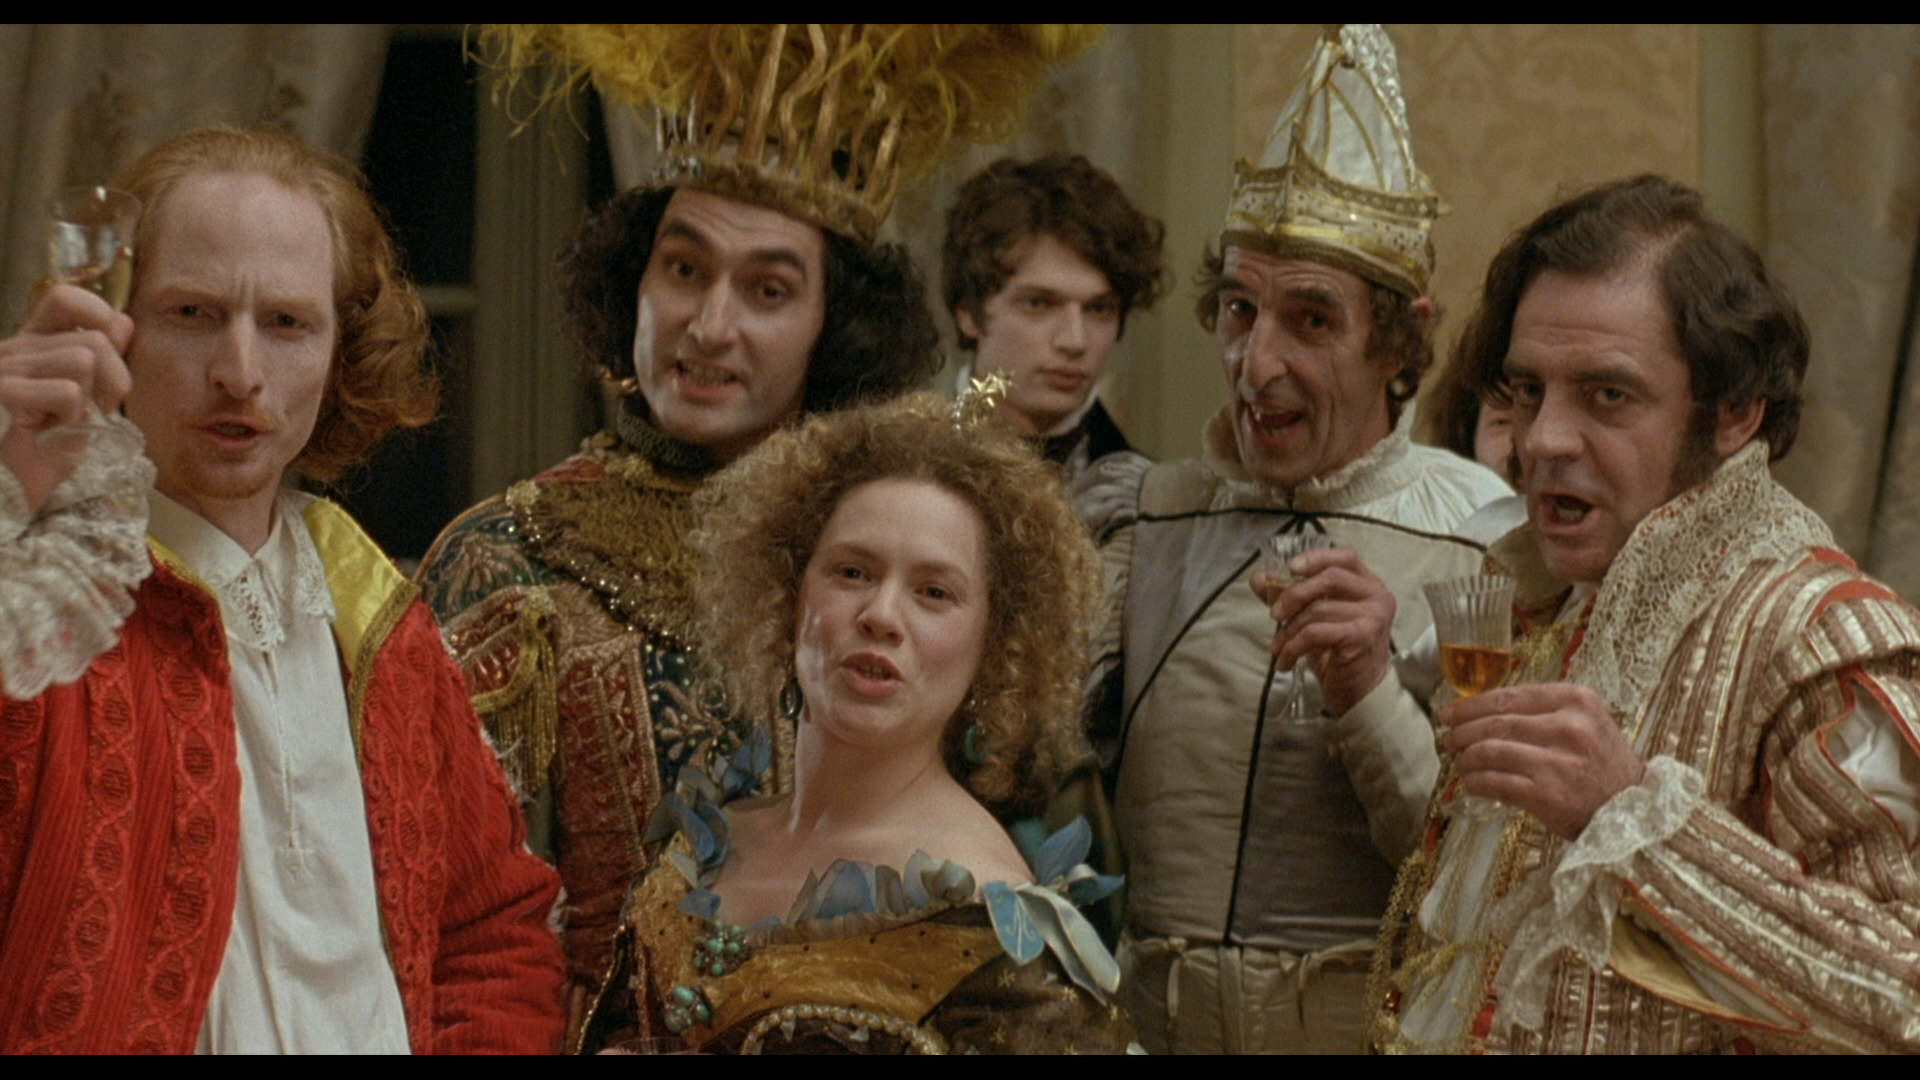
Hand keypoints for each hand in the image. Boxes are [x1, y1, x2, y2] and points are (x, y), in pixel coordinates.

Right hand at [0, 285, 134, 511]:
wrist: (1, 500)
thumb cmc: (33, 458)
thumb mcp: (75, 408)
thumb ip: (97, 365)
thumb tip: (123, 321)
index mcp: (27, 349)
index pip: (64, 299)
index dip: (98, 317)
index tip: (106, 360)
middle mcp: (10, 351)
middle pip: (94, 339)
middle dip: (112, 383)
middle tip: (86, 415)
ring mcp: (3, 369)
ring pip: (84, 358)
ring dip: (89, 401)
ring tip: (61, 424)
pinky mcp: (1, 392)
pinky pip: (68, 391)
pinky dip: (70, 418)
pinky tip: (45, 433)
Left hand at [1251, 547, 1394, 716]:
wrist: (1360, 692)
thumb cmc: (1338, 651)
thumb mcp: (1313, 618)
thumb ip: (1289, 595)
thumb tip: (1258, 578)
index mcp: (1368, 584)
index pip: (1346, 557)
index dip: (1317, 558)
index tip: (1291, 568)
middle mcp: (1377, 596)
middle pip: (1330, 578)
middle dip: (1294, 594)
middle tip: (1274, 614)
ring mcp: (1372, 617)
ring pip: (1318, 610)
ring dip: (1289, 630)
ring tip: (1278, 648)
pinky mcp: (1361, 638)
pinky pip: (1316, 633)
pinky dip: (1293, 647)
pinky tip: (1285, 661)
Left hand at [1437, 682, 1646, 839]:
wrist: (1636, 812)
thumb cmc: (1604, 766)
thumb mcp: (1587, 722)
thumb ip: (1544, 711)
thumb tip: (1483, 711)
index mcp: (1576, 700)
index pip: (1509, 696)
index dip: (1471, 705)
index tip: (1450, 712)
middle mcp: (1568, 727)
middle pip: (1495, 723)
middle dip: (1461, 731)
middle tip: (1447, 738)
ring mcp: (1557, 762)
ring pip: (1490, 751)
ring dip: (1465, 758)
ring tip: (1458, 762)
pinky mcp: (1547, 794)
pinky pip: (1495, 783)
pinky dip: (1475, 782)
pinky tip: (1471, 783)